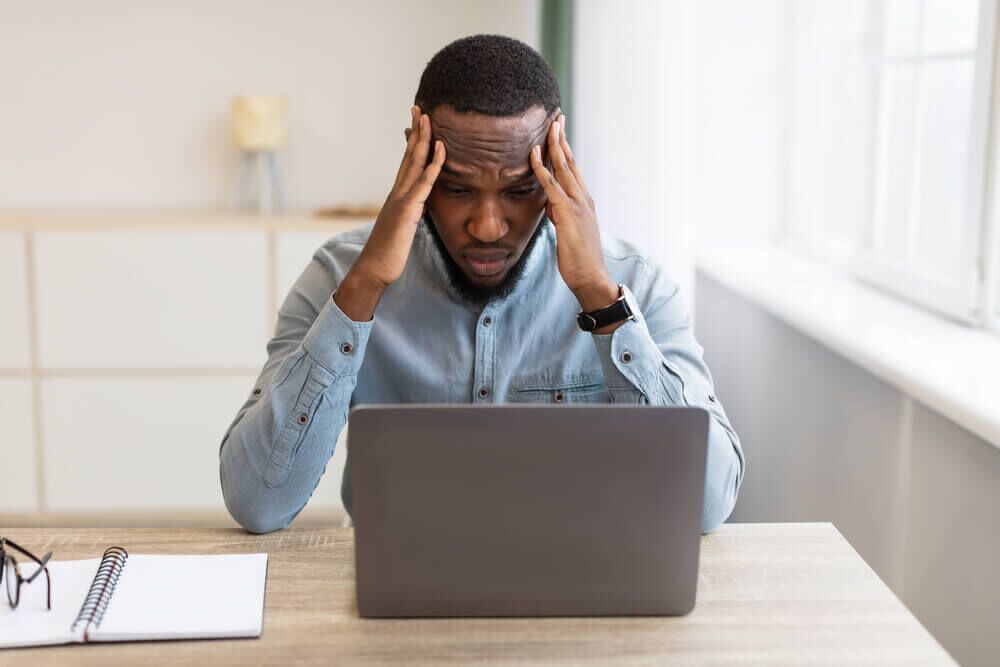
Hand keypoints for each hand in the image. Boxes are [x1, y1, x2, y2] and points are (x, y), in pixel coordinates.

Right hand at [355, 105, 444, 288]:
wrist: (374, 270)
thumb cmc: (388, 254)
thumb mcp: (403, 229)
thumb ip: (411, 214)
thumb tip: (419, 207)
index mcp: (398, 196)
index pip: (406, 163)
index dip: (412, 142)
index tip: (417, 123)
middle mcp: (397, 193)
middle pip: (408, 155)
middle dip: (414, 131)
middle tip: (419, 108)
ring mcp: (401, 200)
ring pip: (414, 163)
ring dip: (422, 139)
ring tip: (428, 117)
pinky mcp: (407, 211)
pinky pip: (423, 183)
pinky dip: (432, 165)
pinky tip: (440, 149)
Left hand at [530, 114, 618, 313]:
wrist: (591, 277)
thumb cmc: (579, 259)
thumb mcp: (568, 232)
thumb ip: (559, 215)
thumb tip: (549, 205)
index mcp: (584, 201)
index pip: (573, 168)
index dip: (565, 148)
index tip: (559, 131)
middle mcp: (583, 198)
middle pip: (570, 161)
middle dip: (562, 138)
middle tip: (556, 116)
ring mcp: (577, 205)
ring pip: (563, 168)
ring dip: (555, 145)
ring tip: (548, 125)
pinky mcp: (568, 214)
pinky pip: (551, 186)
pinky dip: (542, 169)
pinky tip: (534, 154)